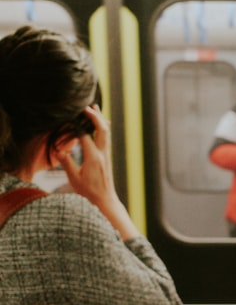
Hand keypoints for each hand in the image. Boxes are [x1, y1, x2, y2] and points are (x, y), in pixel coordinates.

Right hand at [56, 105, 139, 239]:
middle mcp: (102, 154)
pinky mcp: (107, 157)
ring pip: (106, 133)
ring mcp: (106, 155)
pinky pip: (106, 138)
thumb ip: (67, 164)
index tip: (68, 117)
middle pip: (102, 130)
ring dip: (100, 119)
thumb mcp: (74, 178)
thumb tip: (59, 151)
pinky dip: (103, 128)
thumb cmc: (88, 191)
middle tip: (86, 106)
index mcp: (93, 158)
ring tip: (95, 107)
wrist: (105, 199)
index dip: (76, 125)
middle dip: (95, 116)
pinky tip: (102, 122)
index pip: (85, 136)